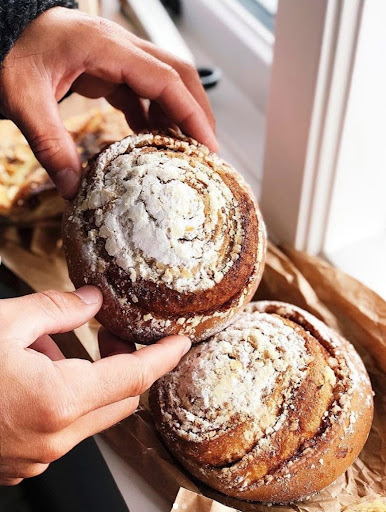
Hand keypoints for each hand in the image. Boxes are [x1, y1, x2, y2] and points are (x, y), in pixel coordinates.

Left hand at [0, 7, 216, 198]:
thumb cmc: (9, 51)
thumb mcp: (24, 98)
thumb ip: (49, 143)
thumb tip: (72, 187)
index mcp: (107, 48)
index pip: (166, 80)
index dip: (192, 113)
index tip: (208, 145)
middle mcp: (119, 48)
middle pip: (178, 75)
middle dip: (197, 111)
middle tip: (206, 148)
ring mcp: (115, 57)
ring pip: (163, 82)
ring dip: (178, 114)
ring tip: (183, 149)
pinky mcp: (107, 68)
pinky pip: (142, 91)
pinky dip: (153, 115)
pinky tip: (151, 138)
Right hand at [0, 286, 189, 484]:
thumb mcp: (3, 324)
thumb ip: (55, 309)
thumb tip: (91, 300)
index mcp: (58, 401)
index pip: (134, 376)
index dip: (162, 357)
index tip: (179, 344)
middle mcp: (53, 440)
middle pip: (118, 400)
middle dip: (125, 365)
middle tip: (110, 333)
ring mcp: (35, 458)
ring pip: (88, 417)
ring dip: (87, 382)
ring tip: (50, 349)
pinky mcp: (18, 464)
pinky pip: (60, 432)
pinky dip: (62, 403)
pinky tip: (34, 378)